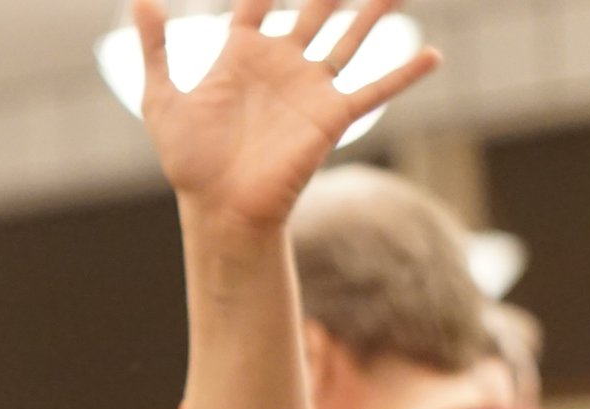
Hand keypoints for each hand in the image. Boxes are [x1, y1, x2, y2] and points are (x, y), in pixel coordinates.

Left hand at [136, 0, 440, 237]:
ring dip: (374, 10)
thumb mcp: (162, 99)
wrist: (220, 208)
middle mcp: (282, 63)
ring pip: (351, 36)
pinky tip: (434, 54)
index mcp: (242, 54)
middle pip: (314, 7)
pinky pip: (375, 89)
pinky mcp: (332, 116)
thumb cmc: (190, 160)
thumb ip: (154, 48)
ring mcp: (310, 87)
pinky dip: (405, 74)